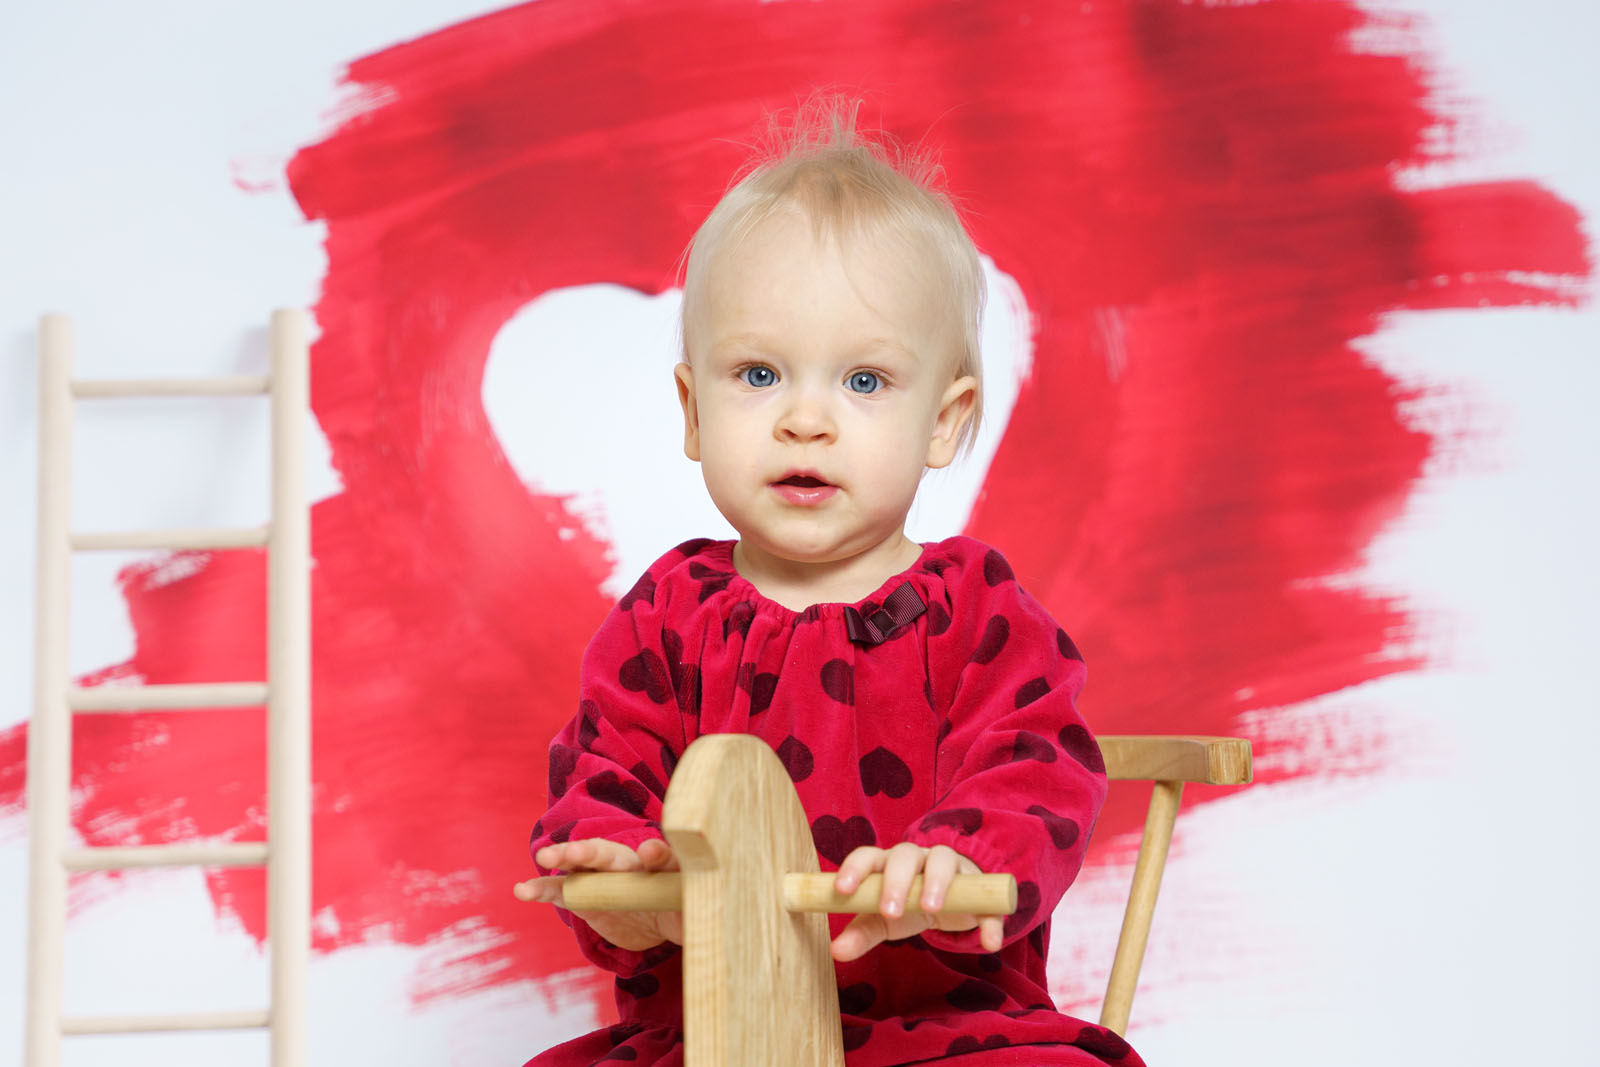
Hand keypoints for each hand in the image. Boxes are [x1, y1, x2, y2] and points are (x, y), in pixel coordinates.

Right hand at [525, 837, 683, 951]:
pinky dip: (541, 890)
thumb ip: (691, 912)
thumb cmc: (678, 910)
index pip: (661, 857)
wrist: (656, 917)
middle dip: (592, 850)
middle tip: (576, 851)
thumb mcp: (689, 914)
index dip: (657, 855)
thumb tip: (700, 919)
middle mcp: (627, 865)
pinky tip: (523, 890)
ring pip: (580, 864)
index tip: (651, 852)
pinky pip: (560, 891)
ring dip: (563, 858)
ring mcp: (601, 878)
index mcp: (659, 868)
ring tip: (544, 857)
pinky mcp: (582, 897)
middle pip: (609, 852)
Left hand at [829, 842, 1004, 961]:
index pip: (868, 855)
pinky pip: (986, 900)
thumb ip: (861, 933)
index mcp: (888, 863)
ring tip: (933, 909)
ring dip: (938, 882)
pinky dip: (989, 920)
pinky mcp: (979, 888)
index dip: (854, 868)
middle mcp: (917, 858)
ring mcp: (950, 867)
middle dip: (897, 881)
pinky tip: (988, 942)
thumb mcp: (883, 920)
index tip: (842, 889)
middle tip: (890, 911)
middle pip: (906, 855)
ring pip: (944, 860)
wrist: (950, 902)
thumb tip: (835, 951)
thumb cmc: (907, 904)